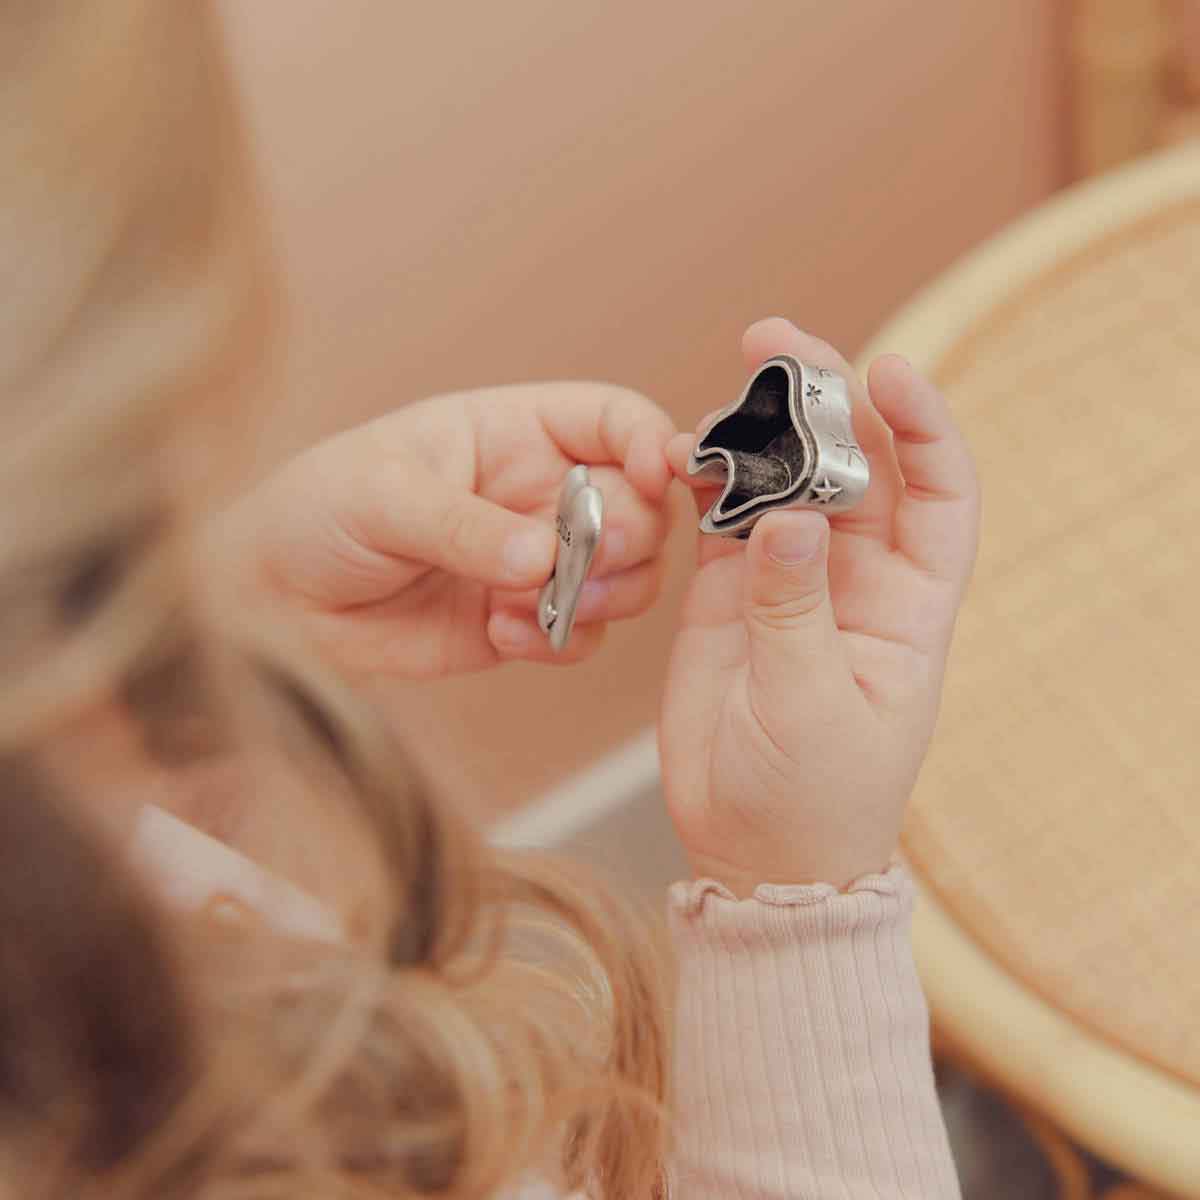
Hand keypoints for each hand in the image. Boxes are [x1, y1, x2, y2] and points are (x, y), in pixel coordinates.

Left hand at [218, 383, 675, 679]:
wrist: (271, 603)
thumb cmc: (316, 513)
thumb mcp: (384, 496)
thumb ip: (467, 525)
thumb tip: (545, 556)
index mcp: (516, 432)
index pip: (616, 421)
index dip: (653, 443)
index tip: (661, 474)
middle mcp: (541, 495)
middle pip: (641, 509)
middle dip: (624, 538)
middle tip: (574, 561)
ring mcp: (537, 562)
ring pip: (628, 578)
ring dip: (600, 596)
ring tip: (530, 605)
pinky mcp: (522, 622)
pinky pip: (582, 636)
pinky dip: (558, 641)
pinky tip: (498, 632)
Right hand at [659, 319, 978, 893]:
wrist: (753, 851)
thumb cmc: (811, 798)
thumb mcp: (810, 706)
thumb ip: (794, 610)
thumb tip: (785, 516)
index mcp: (907, 606)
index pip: (938, 494)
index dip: (922, 427)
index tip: (886, 374)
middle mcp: (855, 580)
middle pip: (853, 466)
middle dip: (824, 399)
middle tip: (776, 344)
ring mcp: (788, 582)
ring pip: (782, 481)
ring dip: (758, 431)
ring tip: (724, 391)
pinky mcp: (728, 596)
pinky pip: (723, 520)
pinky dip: (706, 483)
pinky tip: (684, 455)